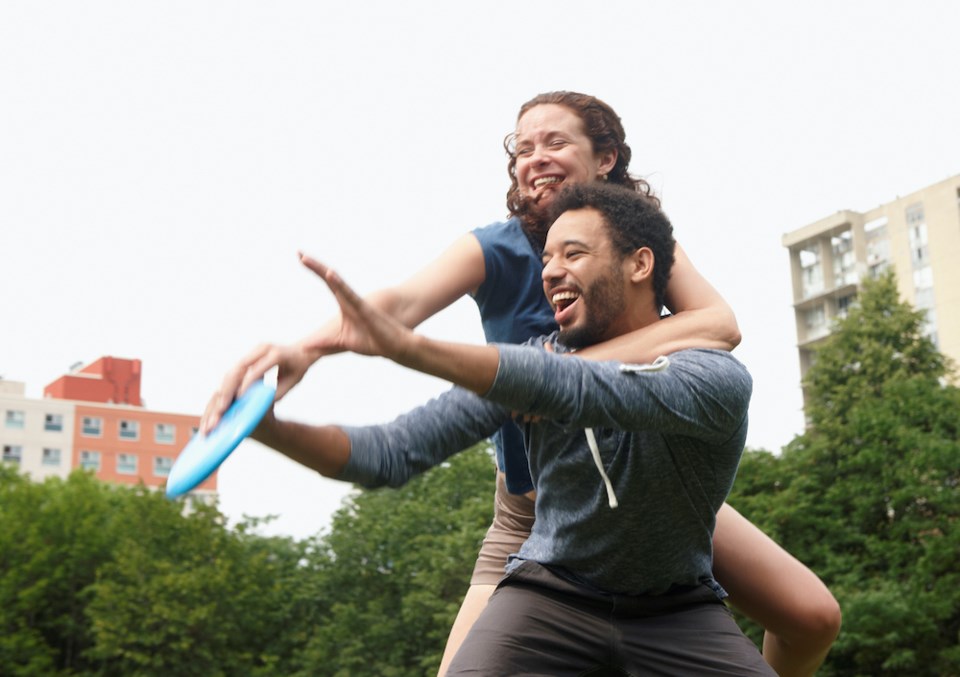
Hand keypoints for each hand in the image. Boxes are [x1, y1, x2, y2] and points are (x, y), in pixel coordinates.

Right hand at [200, 342, 311, 433]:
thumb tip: (258, 407)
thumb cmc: (299, 368)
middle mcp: (263, 348)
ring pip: (234, 369)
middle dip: (229, 388)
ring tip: (219, 406)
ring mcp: (254, 350)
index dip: (246, 385)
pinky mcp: (249, 354)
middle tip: (222, 407)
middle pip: (239, 368)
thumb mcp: (292, 382)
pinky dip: (228, 384)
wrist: (300, 350)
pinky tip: (222, 399)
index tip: (238, 400)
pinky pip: (235, 370)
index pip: (257, 370)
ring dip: (224, 388)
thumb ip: (277, 393)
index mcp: (276, 354)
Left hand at [298, 252, 412, 359]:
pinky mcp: (365, 309)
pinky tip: (330, 274)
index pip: (328, 283)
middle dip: (315, 265)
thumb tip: (304, 347)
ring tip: (307, 260)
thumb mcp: (341, 343)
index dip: (315, 270)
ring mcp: (358, 303)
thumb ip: (323, 343)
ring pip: (337, 283)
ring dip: (323, 271)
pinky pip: (350, 295)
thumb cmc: (372, 341)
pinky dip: (339, 284)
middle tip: (299, 253)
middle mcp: (350, 299)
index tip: (300, 257)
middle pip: (330, 278)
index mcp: (345, 305)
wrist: (395, 347)